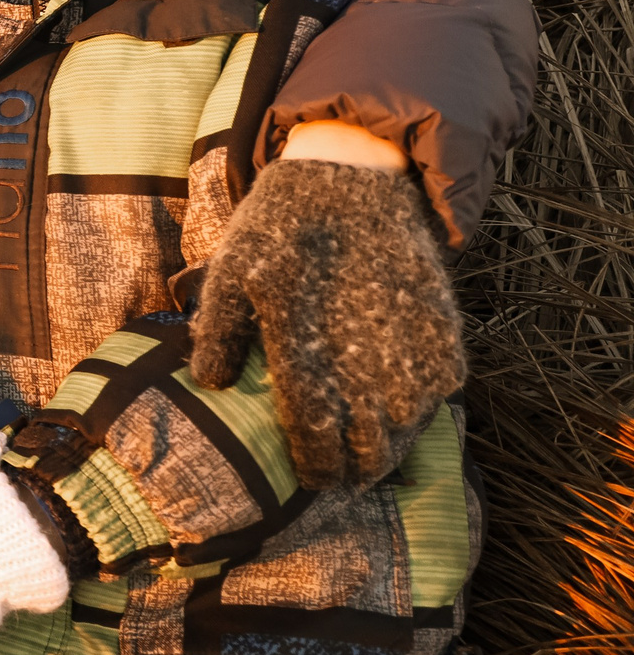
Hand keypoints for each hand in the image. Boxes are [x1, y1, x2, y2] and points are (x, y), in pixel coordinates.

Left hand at [189, 155, 461, 488]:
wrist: (354, 177)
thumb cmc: (281, 227)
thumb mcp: (230, 269)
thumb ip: (215, 330)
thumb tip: (210, 384)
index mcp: (306, 347)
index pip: (317, 440)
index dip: (315, 470)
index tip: (309, 477)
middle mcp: (367, 358)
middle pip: (370, 450)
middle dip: (354, 471)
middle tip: (339, 474)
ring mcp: (413, 348)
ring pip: (409, 430)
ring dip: (389, 447)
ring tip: (367, 451)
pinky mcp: (444, 332)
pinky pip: (441, 394)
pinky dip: (421, 410)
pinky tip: (397, 408)